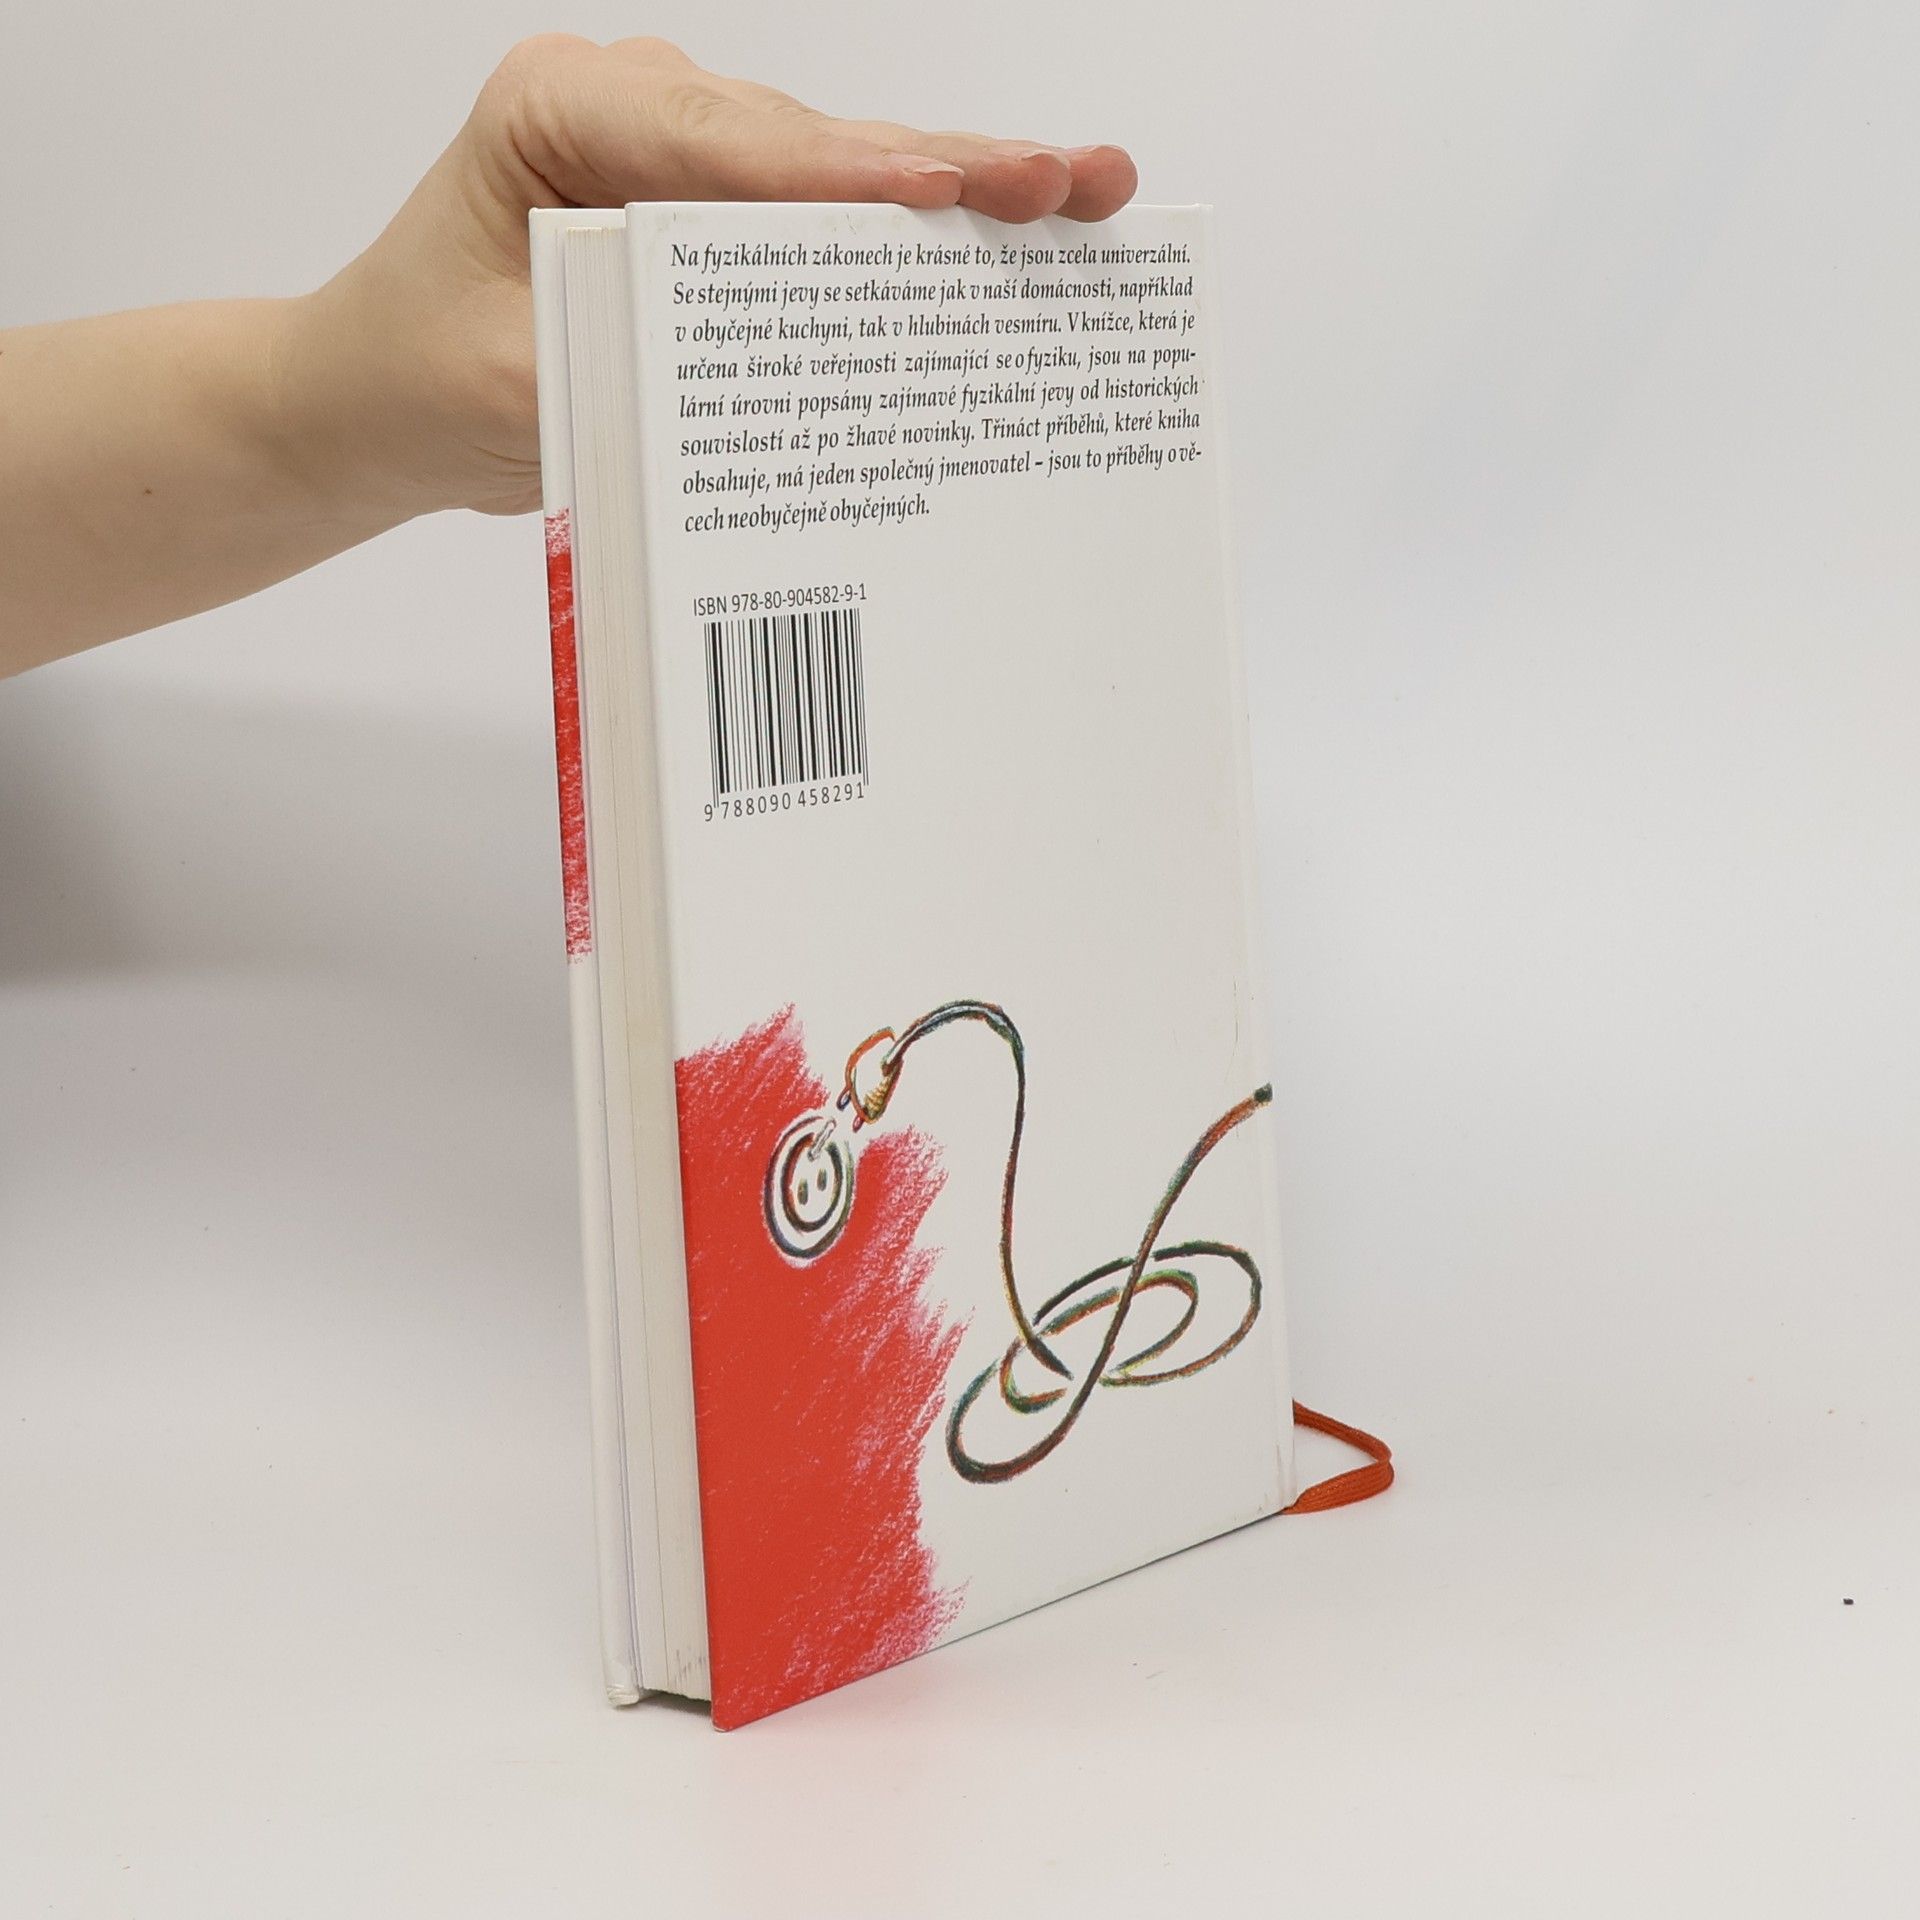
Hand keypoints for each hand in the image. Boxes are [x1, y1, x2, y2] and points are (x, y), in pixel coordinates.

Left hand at [281, 36, 1138, 522]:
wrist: (384, 393)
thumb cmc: (423, 372)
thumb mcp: (511, 383)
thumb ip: (624, 361)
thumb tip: (759, 381)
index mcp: (558, 112)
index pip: (718, 145)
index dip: (838, 173)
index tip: (938, 190)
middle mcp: (634, 110)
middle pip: (806, 140)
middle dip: (938, 164)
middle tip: (1061, 180)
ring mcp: (686, 153)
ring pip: (837, 167)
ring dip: (954, 190)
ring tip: (1080, 193)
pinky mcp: (720, 209)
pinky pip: (827, 215)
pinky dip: (914, 236)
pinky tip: (1012, 229)